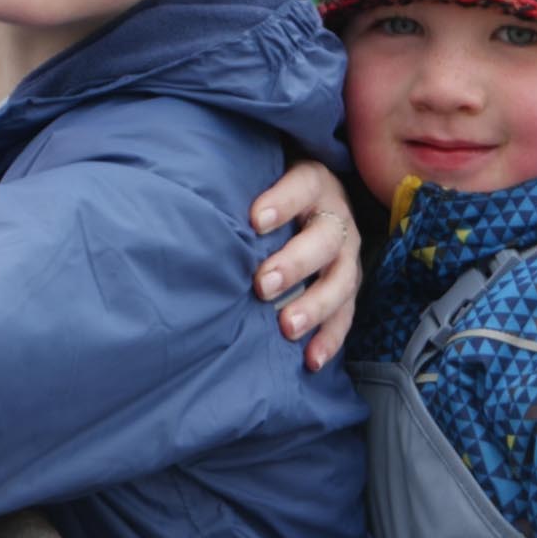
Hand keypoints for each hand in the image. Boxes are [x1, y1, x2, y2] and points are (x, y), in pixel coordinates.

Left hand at [249, 159, 362, 370]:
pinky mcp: (347, 285)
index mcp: (313, 183)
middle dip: (294, 264)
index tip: (255, 221)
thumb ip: (237, 188)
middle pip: (325, 239)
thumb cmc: (267, 192)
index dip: (283, 202)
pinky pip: (346, 314)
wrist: (308, 201)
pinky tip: (311, 359)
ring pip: (341, 280)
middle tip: (263, 285)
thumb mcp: (259, 178)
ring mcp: (346, 254)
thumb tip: (189, 207)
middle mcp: (335, 217)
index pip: (303, 186)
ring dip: (315, 306)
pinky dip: (329, 338)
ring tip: (287, 327)